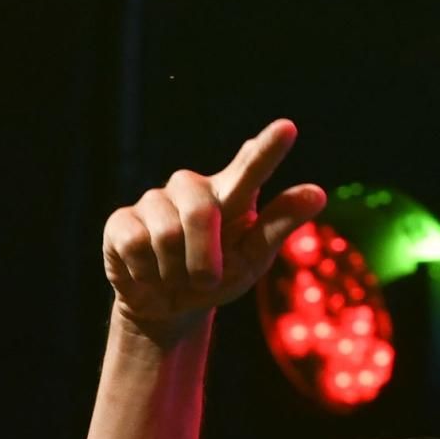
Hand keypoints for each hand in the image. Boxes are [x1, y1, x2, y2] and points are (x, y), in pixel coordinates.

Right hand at [103, 119, 326, 344]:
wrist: (167, 308)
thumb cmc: (215, 278)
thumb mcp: (250, 260)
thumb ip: (277, 228)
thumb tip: (317, 194)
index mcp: (230, 194)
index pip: (251, 167)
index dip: (266, 150)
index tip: (287, 129)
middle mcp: (191, 188)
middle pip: (199, 212)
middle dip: (202, 259)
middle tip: (203, 279)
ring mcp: (154, 201)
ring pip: (166, 235)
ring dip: (173, 272)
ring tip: (174, 275)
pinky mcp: (121, 221)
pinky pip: (136, 245)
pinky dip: (146, 272)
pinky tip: (148, 272)